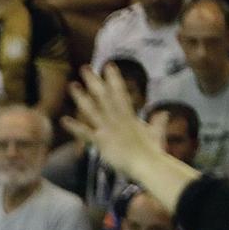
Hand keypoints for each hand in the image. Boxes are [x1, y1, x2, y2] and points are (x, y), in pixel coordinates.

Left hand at [65, 63, 164, 178]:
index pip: (120, 92)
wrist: (147, 164)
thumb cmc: (153, 152)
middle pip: (104, 96)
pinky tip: (64, 120)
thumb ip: (158, 122)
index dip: (114, 78)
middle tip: (84, 68)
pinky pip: (85, 133)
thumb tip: (164, 113)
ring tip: (72, 85)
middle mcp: (117, 119)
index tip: (108, 65)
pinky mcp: (101, 142)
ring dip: (81, 97)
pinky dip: (74, 127)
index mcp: (129, 116)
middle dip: (94, 81)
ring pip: (92, 109)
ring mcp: (108, 129)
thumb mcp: (156, 133)